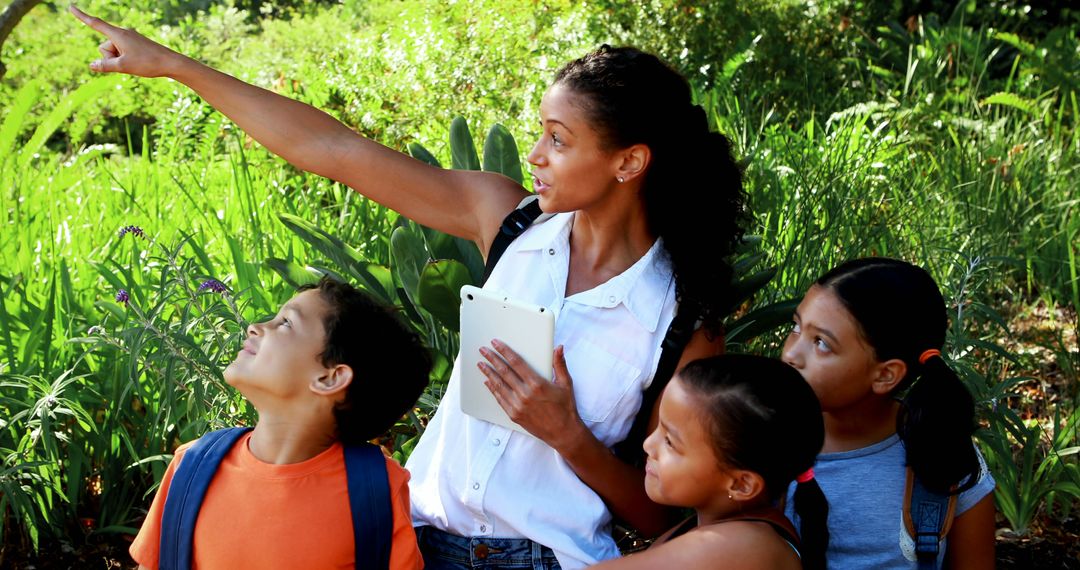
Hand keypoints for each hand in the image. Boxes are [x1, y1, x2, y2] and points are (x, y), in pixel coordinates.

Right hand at [69, 5, 183, 77]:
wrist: (172, 63)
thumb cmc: (148, 63)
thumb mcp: (123, 66)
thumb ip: (105, 66)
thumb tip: (92, 66)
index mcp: (119, 34)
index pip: (95, 23)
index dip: (81, 16)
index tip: (70, 7)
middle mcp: (123, 33)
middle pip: (104, 47)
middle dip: (110, 58)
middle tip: (129, 62)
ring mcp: (130, 39)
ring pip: (113, 52)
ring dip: (119, 61)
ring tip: (136, 63)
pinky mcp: (136, 44)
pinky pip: (122, 53)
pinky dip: (125, 60)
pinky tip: (139, 62)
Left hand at [478, 341, 585, 449]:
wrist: (563, 433)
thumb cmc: (566, 408)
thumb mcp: (566, 384)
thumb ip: (559, 364)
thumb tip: (558, 348)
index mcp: (537, 384)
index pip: (516, 362)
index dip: (504, 351)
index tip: (496, 343)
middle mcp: (525, 394)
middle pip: (504, 372)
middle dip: (492, 359)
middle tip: (483, 351)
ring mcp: (518, 406)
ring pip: (499, 385)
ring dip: (488, 373)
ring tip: (481, 364)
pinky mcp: (514, 415)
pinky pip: (500, 399)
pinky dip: (493, 389)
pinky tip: (488, 382)